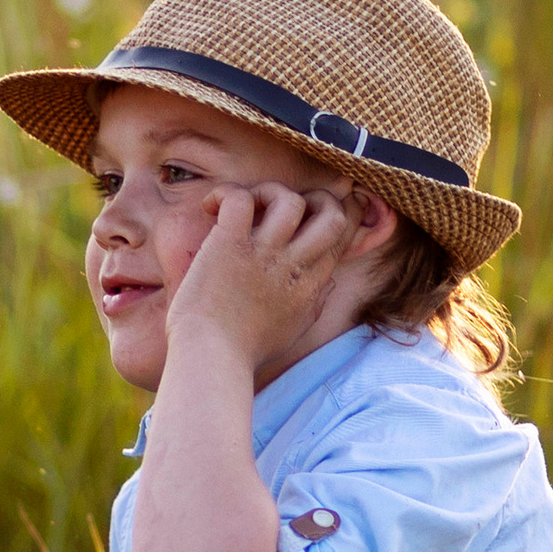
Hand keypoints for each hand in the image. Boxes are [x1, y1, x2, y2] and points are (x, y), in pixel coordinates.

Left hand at [166, 181, 357, 379]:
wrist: (211, 358)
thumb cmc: (245, 350)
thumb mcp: (293, 329)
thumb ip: (315, 302)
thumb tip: (329, 281)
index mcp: (310, 284)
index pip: (341, 234)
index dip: (337, 212)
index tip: (316, 209)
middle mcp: (293, 265)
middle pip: (331, 213)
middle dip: (315, 198)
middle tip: (282, 207)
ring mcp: (263, 253)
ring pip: (289, 199)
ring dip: (268, 193)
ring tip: (246, 207)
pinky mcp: (230, 244)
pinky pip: (239, 199)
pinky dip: (225, 194)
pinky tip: (211, 208)